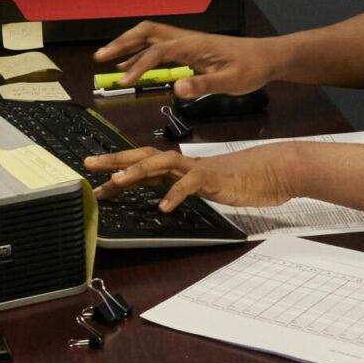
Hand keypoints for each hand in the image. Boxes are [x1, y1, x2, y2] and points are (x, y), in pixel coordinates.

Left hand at [84, 145, 295, 211]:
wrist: (274, 170)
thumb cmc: (243, 179)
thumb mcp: (207, 187)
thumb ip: (185, 188)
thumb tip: (164, 195)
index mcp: (181, 166)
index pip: (144, 163)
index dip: (119, 167)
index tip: (97, 176)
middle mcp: (184, 163)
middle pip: (143, 156)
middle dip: (115, 160)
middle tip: (89, 165)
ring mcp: (197, 169)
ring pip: (160, 164)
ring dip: (137, 172)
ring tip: (117, 182)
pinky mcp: (213, 178)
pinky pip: (189, 184)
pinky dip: (175, 194)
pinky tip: (163, 206)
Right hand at [93, 20, 281, 98]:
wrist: (267, 57)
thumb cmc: (251, 69)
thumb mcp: (231, 82)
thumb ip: (205, 85)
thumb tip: (178, 88)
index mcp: (194, 46)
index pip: (157, 51)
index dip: (138, 65)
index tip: (123, 82)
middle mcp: (187, 39)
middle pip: (146, 32)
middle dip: (122, 43)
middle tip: (99, 57)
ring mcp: (187, 42)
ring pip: (150, 36)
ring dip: (128, 44)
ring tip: (106, 59)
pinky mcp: (190, 48)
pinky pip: (159, 45)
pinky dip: (141, 52)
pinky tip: (132, 65)